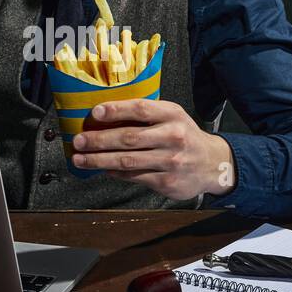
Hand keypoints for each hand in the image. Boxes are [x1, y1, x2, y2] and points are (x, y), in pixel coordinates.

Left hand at [71, 99, 235, 201]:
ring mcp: (170, 161)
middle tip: (78, 141)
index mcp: (172, 115)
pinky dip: (115, 173)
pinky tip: (103, 170)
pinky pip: (134, 176)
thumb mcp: (172, 117)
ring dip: (99, 160)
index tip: (95, 112)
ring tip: (80, 159)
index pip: (140, 109)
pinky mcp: (167, 182)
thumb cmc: (184, 136)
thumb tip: (105, 118)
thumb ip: (146, 115)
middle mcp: (173, 136)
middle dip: (99, 140)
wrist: (213, 164)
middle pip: (129, 138)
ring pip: (127, 161)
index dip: (116, 110)